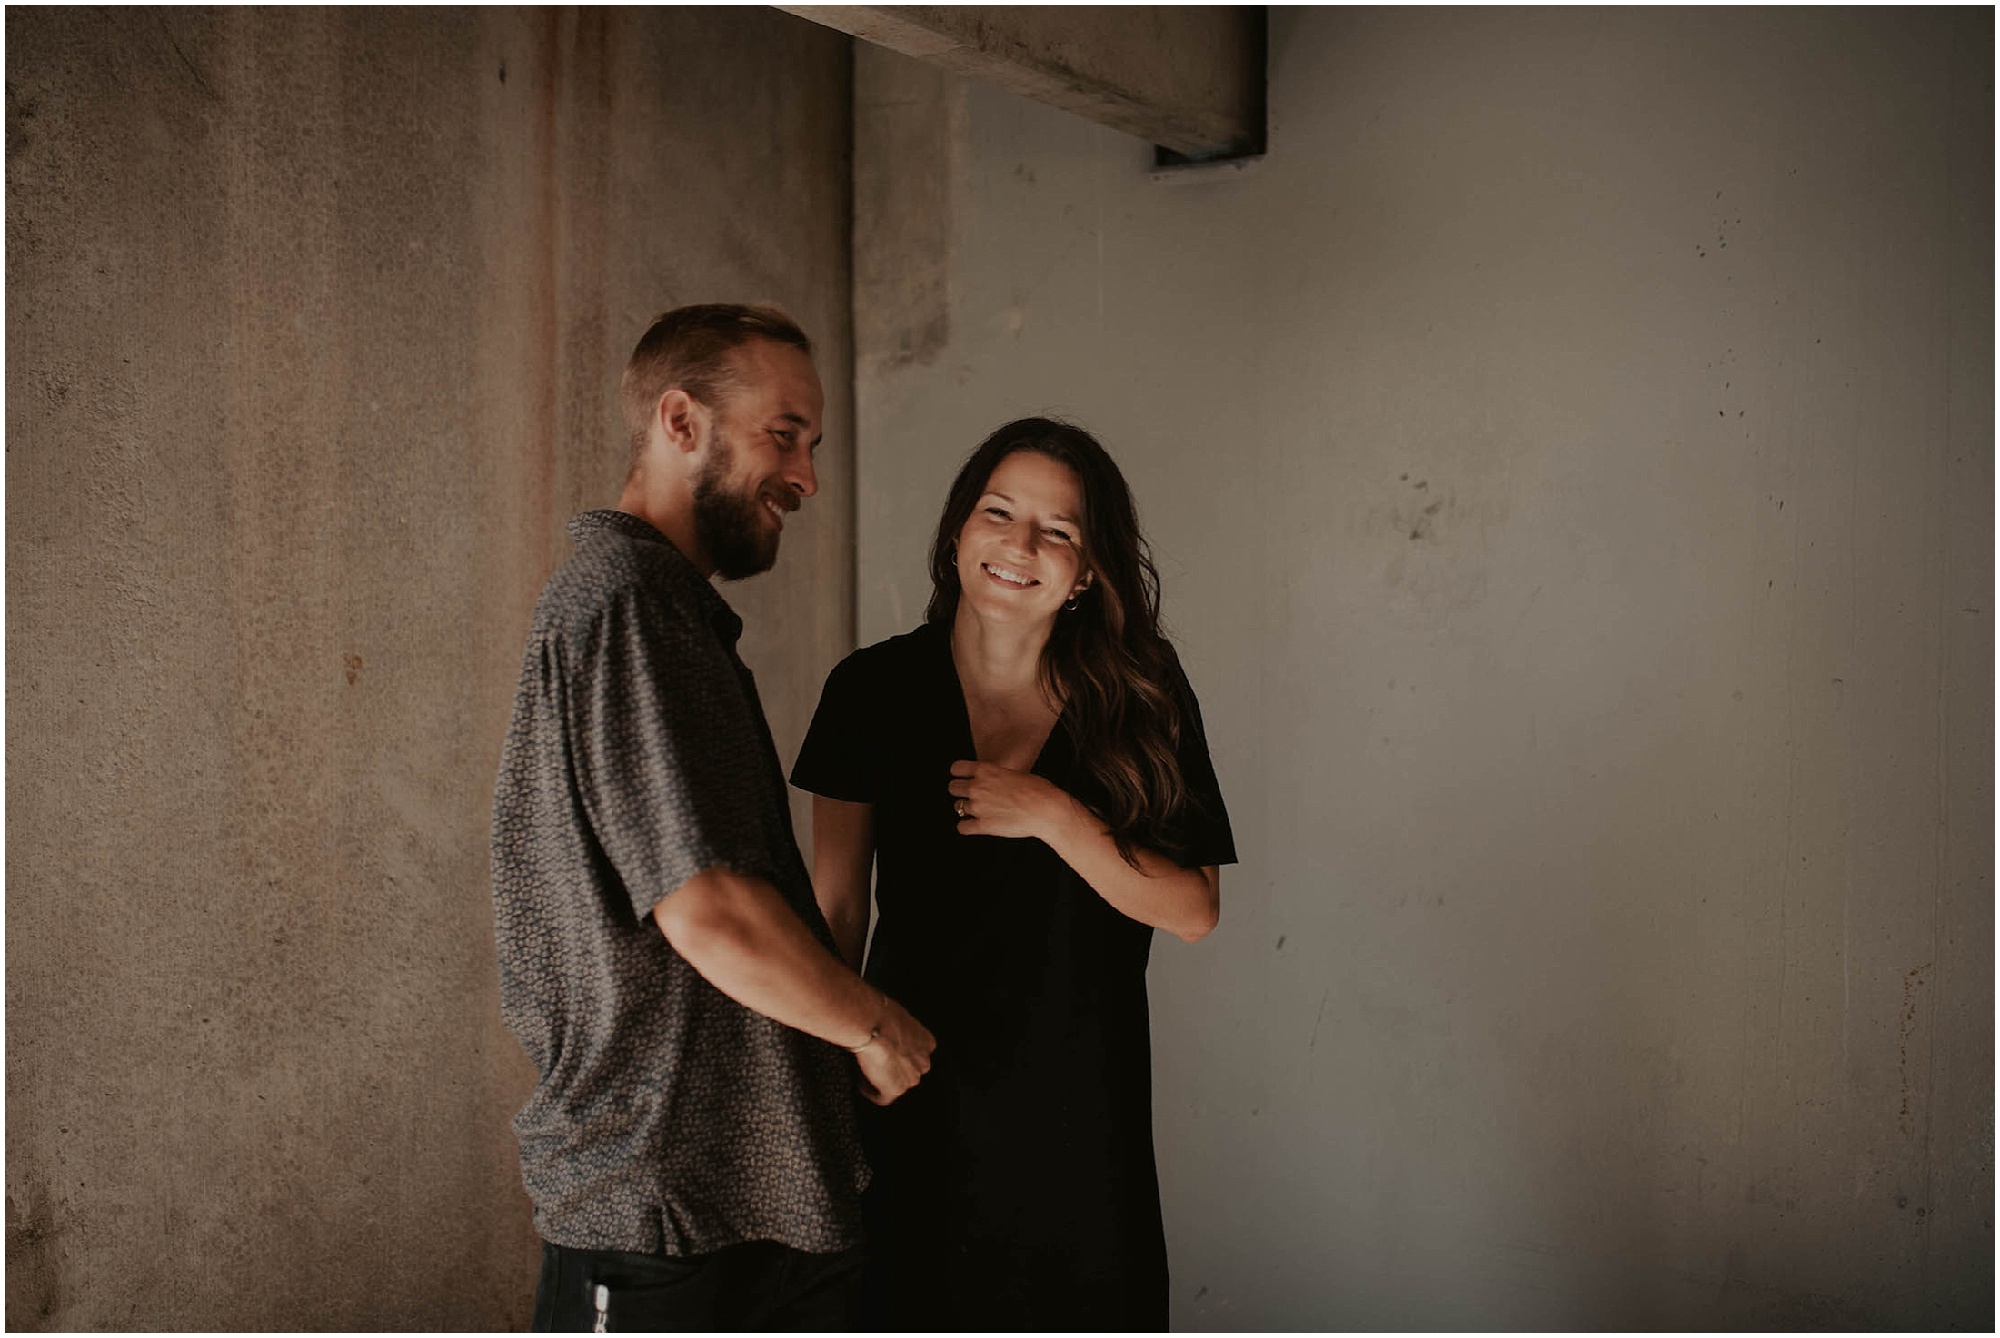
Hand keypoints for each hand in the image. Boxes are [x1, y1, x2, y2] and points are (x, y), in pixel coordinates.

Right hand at [854, 994, 935, 1105]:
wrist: (872, 1022)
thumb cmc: (881, 1014)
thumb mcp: (897, 1016)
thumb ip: (897, 1029)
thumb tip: (884, 1028)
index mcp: (926, 1042)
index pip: (915, 1055)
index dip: (899, 1055)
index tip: (887, 1053)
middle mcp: (923, 1062)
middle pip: (908, 1072)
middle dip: (892, 1069)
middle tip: (875, 1062)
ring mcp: (910, 1078)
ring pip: (896, 1084)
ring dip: (882, 1080)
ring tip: (865, 1071)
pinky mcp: (894, 1089)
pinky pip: (882, 1098)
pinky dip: (871, 1092)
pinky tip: (861, 1084)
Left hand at [947, 760, 1072, 840]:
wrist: (1046, 810)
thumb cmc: (1038, 790)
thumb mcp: (1015, 773)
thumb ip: (998, 775)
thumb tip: (995, 780)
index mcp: (986, 770)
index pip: (956, 768)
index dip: (959, 773)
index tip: (962, 777)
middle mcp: (978, 787)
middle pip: (953, 787)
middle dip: (960, 791)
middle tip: (969, 795)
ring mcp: (978, 807)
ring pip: (958, 807)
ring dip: (966, 809)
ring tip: (977, 811)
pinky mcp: (983, 826)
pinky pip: (962, 827)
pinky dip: (966, 827)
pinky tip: (973, 825)